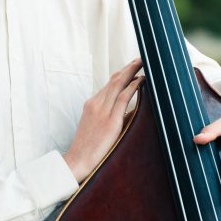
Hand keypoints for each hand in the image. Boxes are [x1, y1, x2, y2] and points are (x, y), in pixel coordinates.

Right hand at [62, 58, 142, 181]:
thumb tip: (132, 112)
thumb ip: (112, 117)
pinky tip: (141, 80)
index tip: (133, 67)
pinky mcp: (110, 121)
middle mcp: (95, 103)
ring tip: (143, 63)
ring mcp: (101, 111)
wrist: (77, 162)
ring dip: (132, 71)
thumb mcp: (97, 127)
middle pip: (114, 79)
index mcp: (92, 104)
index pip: (109, 84)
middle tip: (141, 58)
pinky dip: (133, 87)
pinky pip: (123, 98)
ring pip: (118, 84)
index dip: (122, 73)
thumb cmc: (88, 148)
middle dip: (128, 67)